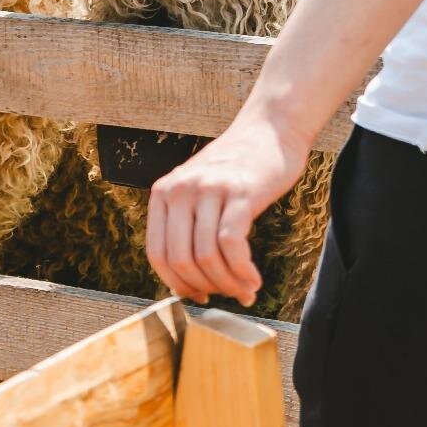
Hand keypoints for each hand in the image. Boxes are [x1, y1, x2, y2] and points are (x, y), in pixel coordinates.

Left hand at [143, 109, 310, 306]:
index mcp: (163, 192)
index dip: (176, 284)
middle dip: (206, 288)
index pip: (157, 254)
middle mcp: (180, 189)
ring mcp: (208, 189)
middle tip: (228, 296)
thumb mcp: (198, 189)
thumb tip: (188, 279)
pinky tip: (254, 280)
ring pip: (206, 256)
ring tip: (246, 291)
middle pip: (181, 260)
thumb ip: (187, 223)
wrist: (270, 129)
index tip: (197, 297)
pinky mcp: (239, 192)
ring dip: (228, 284)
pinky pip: (231, 244)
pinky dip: (242, 271)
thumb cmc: (237, 167)